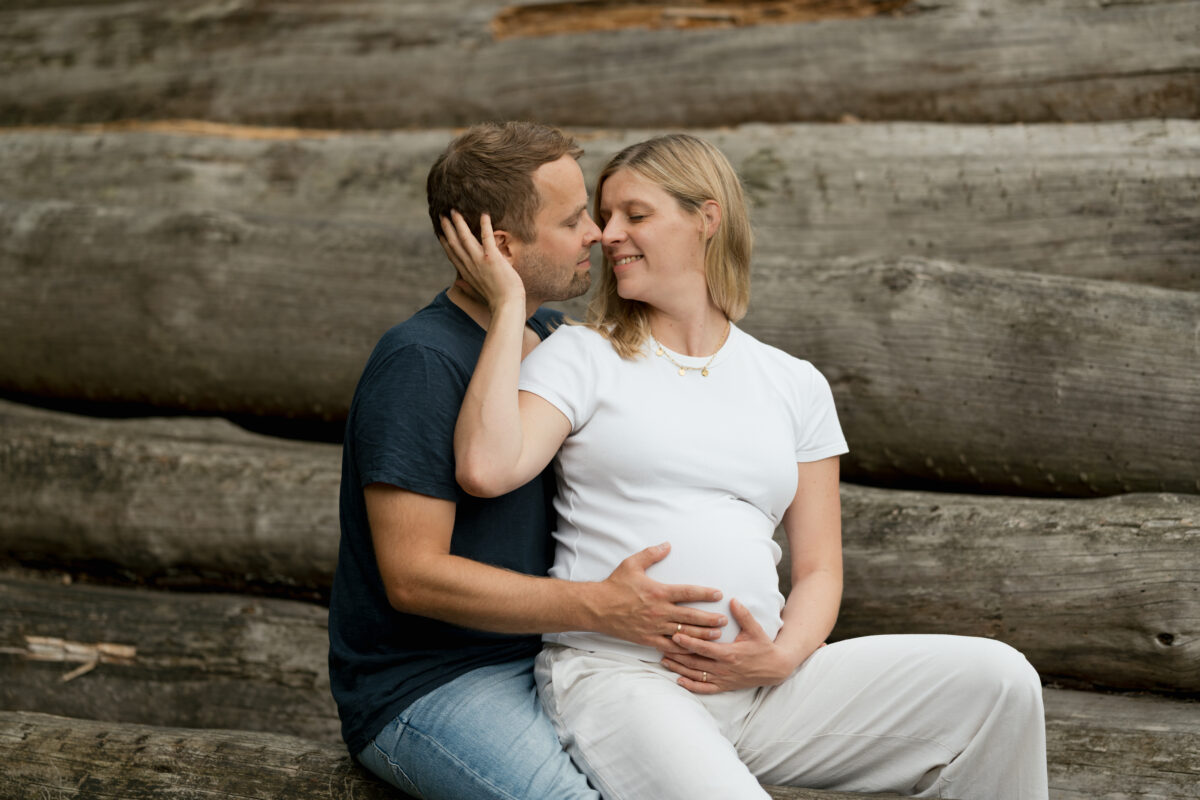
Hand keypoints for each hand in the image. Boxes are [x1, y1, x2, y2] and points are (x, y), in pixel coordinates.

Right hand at [439, 211, 525, 309]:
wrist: (506, 305)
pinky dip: (485, 226)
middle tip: (442, 214)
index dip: (445, 241)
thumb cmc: (496, 299)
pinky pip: (487, 238)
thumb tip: (457, 283)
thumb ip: (467, 286)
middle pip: (454, 243)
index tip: (440, 231)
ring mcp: (479, 261)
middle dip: (447, 228)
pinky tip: (484, 214)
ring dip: (459, 223)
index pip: (452, 254)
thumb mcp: (477, 292)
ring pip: (465, 238)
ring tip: (454, 210)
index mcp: (466, 273)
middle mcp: (469, 265)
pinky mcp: (492, 258)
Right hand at [592, 543, 726, 654]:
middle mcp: (660, 611)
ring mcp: (654, 627)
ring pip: (684, 634)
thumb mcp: (632, 564)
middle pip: (691, 617)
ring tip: (717, 636)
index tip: (718, 594)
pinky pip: (669, 646)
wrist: (597, 608)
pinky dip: (683, 649)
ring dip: (702, 635)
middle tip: (724, 620)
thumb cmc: (615, 585)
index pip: (688, 593)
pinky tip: (694, 650)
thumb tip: (667, 544)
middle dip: (710, 619)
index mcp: (659, 592)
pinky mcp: (648, 639)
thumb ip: (651, 554)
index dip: (705, 594)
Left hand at [661, 598, 819, 693]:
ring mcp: (723, 679)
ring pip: (696, 676)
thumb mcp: (755, 630)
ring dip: (679, 669)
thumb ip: (743, 615)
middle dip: (677, 654)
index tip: (675, 635)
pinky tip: (679, 681)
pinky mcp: (724, 686)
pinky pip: (704, 689)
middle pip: (695, 662)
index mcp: (729, 654)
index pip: (704, 648)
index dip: (689, 642)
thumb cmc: (763, 647)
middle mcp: (724, 668)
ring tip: (663, 661)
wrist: (775, 669)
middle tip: (660, 646)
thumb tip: (733, 600)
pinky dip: (691, 686)